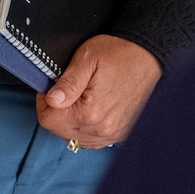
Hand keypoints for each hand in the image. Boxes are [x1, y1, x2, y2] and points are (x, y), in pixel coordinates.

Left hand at [37, 34, 161, 148]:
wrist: (150, 56)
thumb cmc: (120, 54)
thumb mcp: (87, 58)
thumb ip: (67, 82)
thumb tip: (51, 100)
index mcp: (91, 112)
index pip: (48, 121)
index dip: (44, 101)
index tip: (51, 88)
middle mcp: (103, 129)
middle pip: (60, 131)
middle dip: (57, 112)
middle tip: (66, 91)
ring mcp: (113, 135)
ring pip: (75, 138)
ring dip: (71, 121)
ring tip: (80, 99)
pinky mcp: (121, 134)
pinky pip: (93, 139)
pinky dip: (86, 127)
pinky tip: (91, 110)